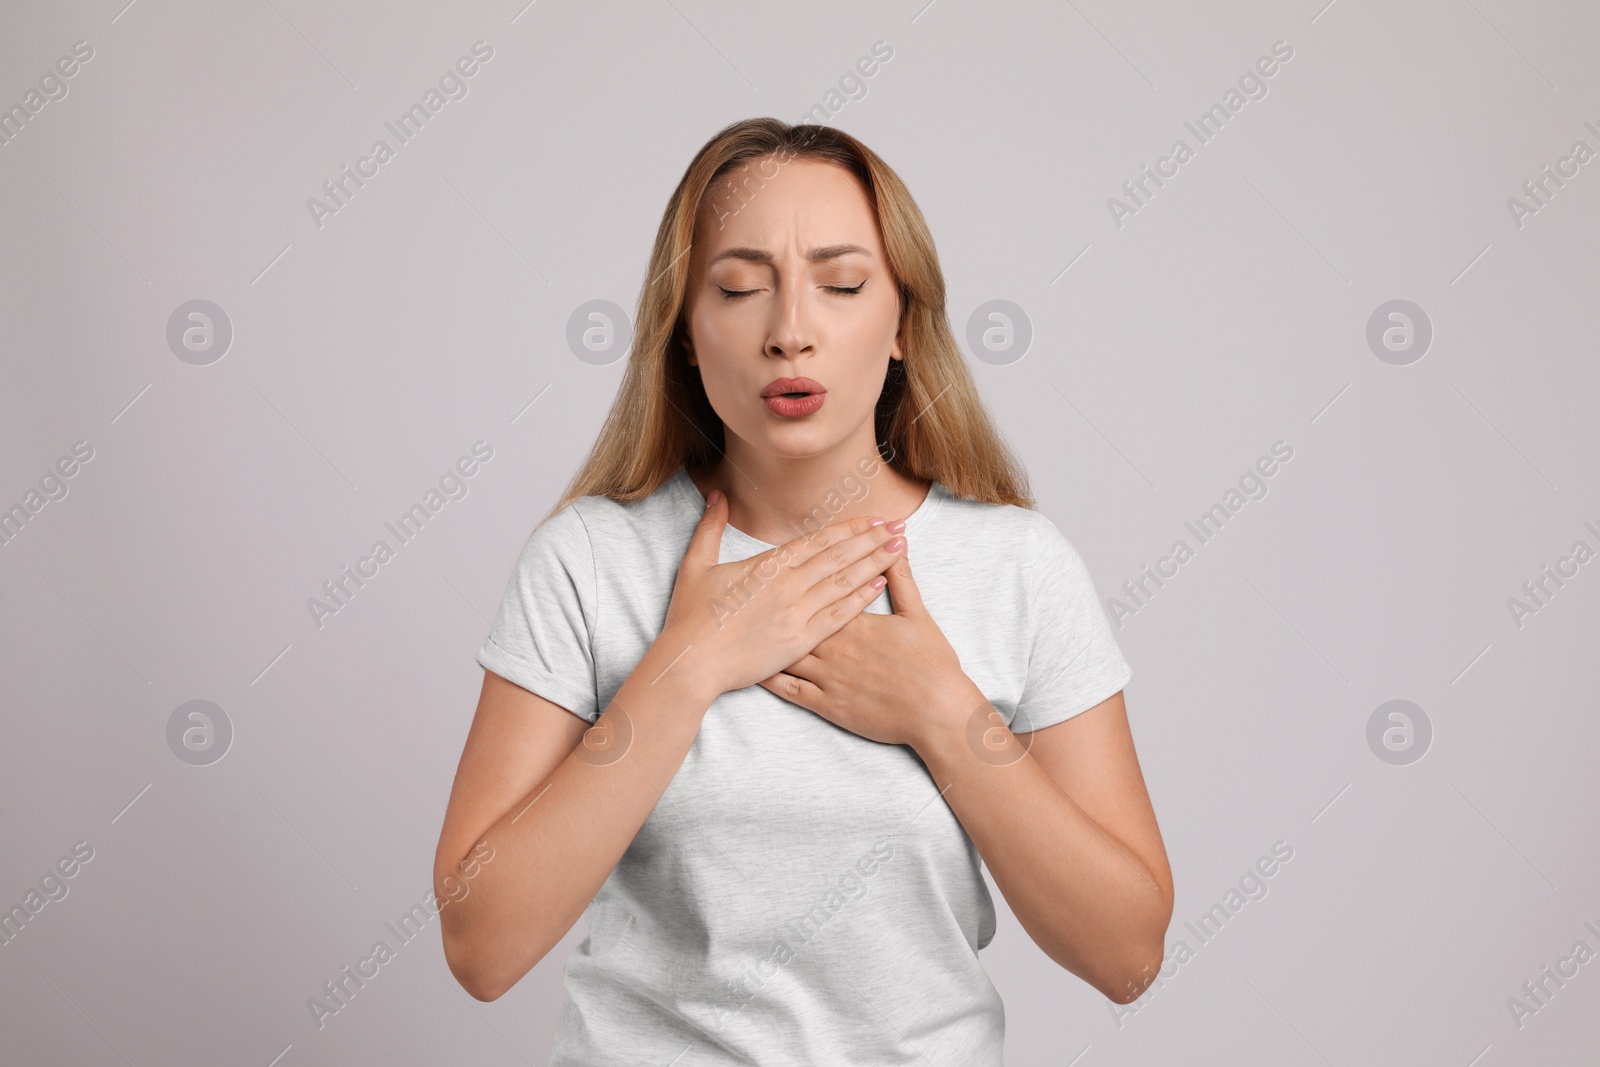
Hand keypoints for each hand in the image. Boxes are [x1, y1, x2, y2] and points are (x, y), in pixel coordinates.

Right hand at [656, 488, 909, 697]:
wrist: (691, 663)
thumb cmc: (690, 617)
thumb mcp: (696, 565)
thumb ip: (710, 528)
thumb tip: (718, 494)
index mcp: (766, 566)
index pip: (818, 541)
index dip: (849, 528)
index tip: (873, 518)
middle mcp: (787, 585)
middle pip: (839, 556)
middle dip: (872, 540)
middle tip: (900, 526)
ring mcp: (796, 613)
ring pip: (844, 582)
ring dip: (874, 563)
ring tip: (899, 548)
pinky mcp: (799, 641)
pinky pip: (837, 616)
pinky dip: (860, 599)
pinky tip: (880, 585)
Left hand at [757, 537, 978, 749]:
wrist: (936, 711)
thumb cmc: (931, 662)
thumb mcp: (917, 614)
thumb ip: (902, 578)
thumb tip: (896, 546)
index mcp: (853, 620)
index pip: (820, 589)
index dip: (800, 575)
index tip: (780, 564)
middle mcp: (833, 645)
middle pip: (794, 616)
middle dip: (773, 603)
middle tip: (750, 590)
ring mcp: (826, 676)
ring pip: (785, 650)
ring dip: (764, 637)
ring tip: (742, 623)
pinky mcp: (825, 703)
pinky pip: (787, 689)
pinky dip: (768, 676)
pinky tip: (752, 666)